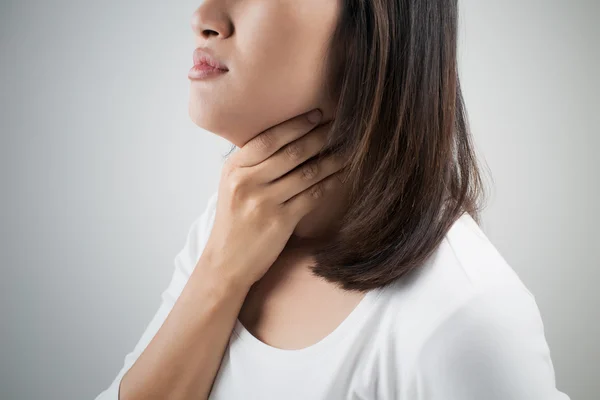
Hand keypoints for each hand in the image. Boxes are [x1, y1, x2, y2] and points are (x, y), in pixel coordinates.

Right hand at [202, 109, 348, 287]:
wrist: (226, 262)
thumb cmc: (234, 221)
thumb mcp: (232, 186)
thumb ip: (253, 163)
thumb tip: (287, 137)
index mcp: (234, 168)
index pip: (269, 138)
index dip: (296, 125)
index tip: (317, 114)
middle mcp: (247, 182)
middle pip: (291, 153)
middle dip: (320, 137)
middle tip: (342, 126)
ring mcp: (263, 202)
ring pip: (307, 173)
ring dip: (332, 159)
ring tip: (349, 148)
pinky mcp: (280, 222)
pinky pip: (312, 196)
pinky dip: (330, 184)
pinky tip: (342, 175)